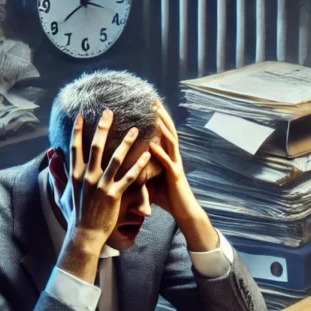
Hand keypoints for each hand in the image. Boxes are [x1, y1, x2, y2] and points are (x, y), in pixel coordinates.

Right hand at [57, 110, 150, 281]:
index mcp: (75, 176)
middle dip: (102, 127)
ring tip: (136, 130)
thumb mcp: (62, 196)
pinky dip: (138, 165)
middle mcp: (87, 177)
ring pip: (116, 158)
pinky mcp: (113, 195)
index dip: (79, 131)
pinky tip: (147, 154)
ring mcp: (100, 186)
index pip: (75, 148)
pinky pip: (129, 177)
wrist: (84, 236)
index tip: (82, 116)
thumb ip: (56, 177)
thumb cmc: (74, 217)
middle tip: (110, 112)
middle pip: (95, 146)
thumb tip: (50, 159)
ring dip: (127, 142)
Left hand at [149, 105, 217, 250]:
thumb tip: (126, 163)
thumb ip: (142, 168)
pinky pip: (168, 162)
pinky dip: (160, 153)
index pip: (162, 132)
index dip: (157, 118)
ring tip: (154, 114)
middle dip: (161, 115)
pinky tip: (152, 145)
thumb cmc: (167, 197)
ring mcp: (175, 165)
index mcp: (167, 156)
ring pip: (171, 141)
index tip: (147, 104)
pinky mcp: (175, 177)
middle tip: (151, 99)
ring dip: (162, 127)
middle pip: (168, 130)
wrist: (184, 212)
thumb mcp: (151, 179)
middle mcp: (173, 157)